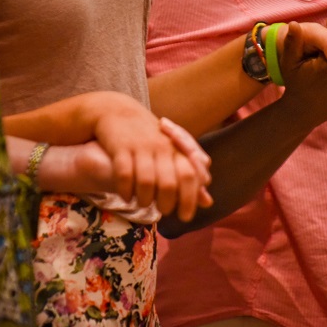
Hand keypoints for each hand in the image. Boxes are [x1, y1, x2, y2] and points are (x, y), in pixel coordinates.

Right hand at [90, 93, 211, 220]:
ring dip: (145, 200)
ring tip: (143, 204)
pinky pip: (124, 174)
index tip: (185, 216)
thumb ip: (191, 177)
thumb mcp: (173, 153)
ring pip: (146, 182)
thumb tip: (208, 202)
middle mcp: (161, 147)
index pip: (191, 176)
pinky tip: (126, 196)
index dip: (190, 199)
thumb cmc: (150, 138)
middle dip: (167, 204)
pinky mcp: (120, 146)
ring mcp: (141, 146)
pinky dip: (125, 191)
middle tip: (163, 211)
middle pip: (170, 183)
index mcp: (177, 149)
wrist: (118, 111)